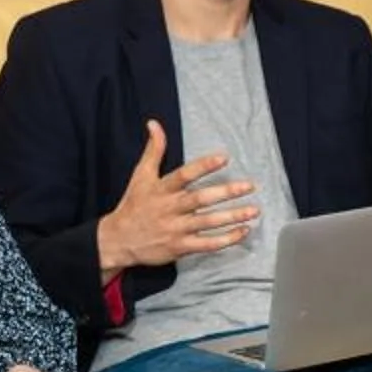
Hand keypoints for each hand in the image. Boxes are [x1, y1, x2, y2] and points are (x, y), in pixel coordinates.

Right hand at [96, 119, 256, 271]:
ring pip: (208, 222)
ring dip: (232, 216)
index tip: (224, 158)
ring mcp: (175, 229)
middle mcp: (170, 208)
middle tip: (249, 186)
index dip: (204, 166)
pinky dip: (226, 239)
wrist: (118, 240)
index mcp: (161, 189)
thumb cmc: (133, 205)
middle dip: (226, 192)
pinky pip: (206, 244)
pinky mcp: (180, 247)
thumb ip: (153, 150)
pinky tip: (242, 232)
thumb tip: (154, 124)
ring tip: (253, 210)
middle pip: (200, 199)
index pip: (184, 175)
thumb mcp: (141, 175)